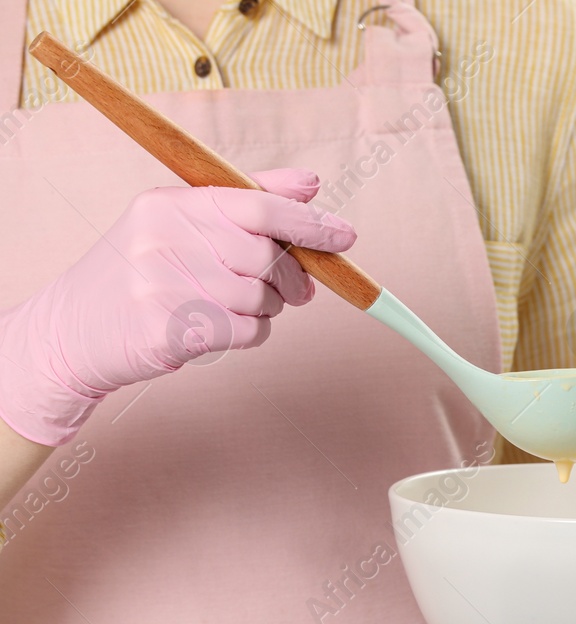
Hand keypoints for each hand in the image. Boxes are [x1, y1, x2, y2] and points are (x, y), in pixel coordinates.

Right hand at [0, 169, 355, 445]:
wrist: (74, 328)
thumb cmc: (144, 273)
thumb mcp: (182, 224)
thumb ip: (249, 200)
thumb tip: (311, 184)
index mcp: (169, 204)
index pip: (255, 206)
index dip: (308, 222)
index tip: (345, 236)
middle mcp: (163, 240)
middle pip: (266, 257)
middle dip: (292, 278)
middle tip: (292, 290)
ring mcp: (162, 286)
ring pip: (261, 300)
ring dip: (266, 309)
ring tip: (232, 306)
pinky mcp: (168, 331)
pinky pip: (248, 332)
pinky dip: (250, 333)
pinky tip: (219, 327)